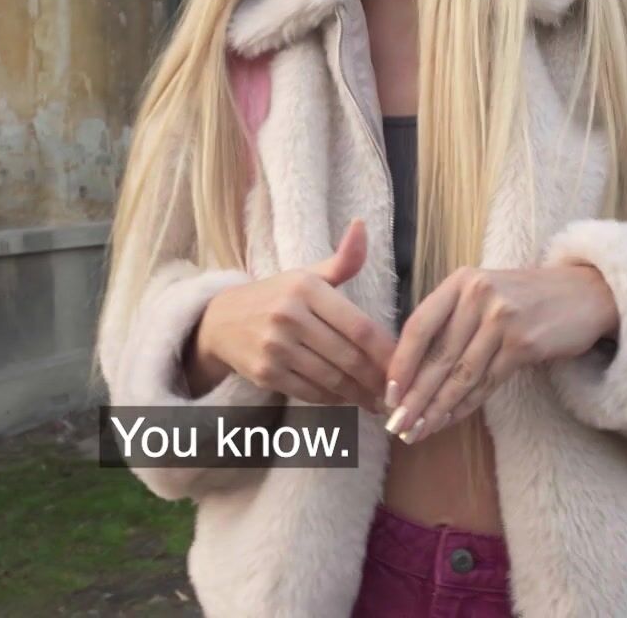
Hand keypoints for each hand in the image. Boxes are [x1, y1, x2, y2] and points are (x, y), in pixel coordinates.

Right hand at [190, 218, 397, 408]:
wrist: (220, 321)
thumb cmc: (276, 296)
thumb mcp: (307, 275)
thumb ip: (342, 260)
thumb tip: (361, 225)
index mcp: (305, 288)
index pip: (359, 327)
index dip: (386, 352)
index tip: (406, 365)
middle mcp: (289, 316)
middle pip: (348, 357)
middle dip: (377, 379)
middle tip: (396, 391)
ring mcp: (274, 347)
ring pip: (331, 379)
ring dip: (359, 394)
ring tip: (377, 401)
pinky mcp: (264, 373)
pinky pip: (309, 392)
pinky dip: (333, 400)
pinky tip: (347, 399)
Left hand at [382, 265, 617, 442]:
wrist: (586, 293)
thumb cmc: (526, 298)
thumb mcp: (484, 293)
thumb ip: (451, 320)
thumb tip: (410, 370)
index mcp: (460, 281)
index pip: (419, 326)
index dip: (400, 363)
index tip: (387, 394)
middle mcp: (478, 296)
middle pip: (437, 356)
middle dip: (414, 396)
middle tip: (395, 425)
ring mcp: (503, 319)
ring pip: (461, 374)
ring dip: (436, 408)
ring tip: (417, 431)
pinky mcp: (525, 344)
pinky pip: (487, 382)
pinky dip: (466, 405)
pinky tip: (450, 420)